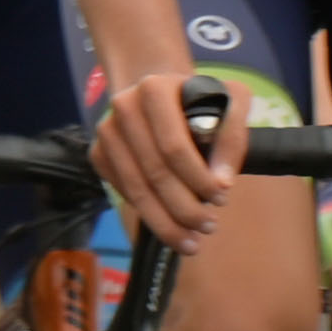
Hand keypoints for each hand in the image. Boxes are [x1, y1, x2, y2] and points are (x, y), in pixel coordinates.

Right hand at [91, 66, 242, 247]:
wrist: (160, 96)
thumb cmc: (199, 100)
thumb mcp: (230, 101)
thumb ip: (233, 135)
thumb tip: (222, 181)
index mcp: (154, 89)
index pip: (174, 145)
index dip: (198, 178)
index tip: (222, 197)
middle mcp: (123, 107)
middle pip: (154, 172)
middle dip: (185, 207)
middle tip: (209, 227)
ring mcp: (107, 133)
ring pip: (137, 190)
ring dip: (166, 222)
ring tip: (191, 241)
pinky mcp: (98, 155)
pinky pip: (125, 193)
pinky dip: (148, 214)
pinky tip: (170, 225)